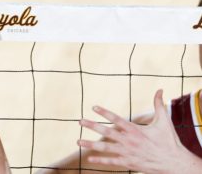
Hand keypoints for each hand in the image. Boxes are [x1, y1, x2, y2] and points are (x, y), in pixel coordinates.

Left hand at [78, 90, 201, 172]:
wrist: (175, 164)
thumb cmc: (169, 142)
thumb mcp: (164, 122)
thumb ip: (158, 105)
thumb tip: (159, 89)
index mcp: (136, 130)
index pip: (117, 119)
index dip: (105, 112)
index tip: (93, 107)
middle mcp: (129, 141)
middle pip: (107, 132)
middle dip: (92, 126)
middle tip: (80, 121)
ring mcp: (128, 153)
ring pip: (106, 148)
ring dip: (91, 144)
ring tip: (78, 141)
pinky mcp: (129, 163)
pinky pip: (112, 161)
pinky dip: (101, 160)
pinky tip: (89, 159)